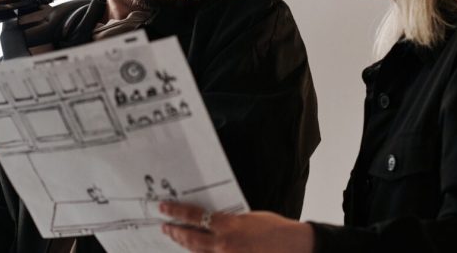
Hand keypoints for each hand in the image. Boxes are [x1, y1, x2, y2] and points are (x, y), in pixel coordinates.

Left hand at [160, 201, 314, 252]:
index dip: (176, 212)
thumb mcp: (247, 217)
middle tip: (165, 227)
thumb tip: (210, 220)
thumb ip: (227, 220)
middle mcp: (224, 244)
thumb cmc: (273, 228)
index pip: (194, 216)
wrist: (292, 246)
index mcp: (228, 225)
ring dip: (184, 244)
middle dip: (175, 232)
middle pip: (190, 239)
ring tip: (176, 237)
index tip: (164, 208)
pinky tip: (194, 251)